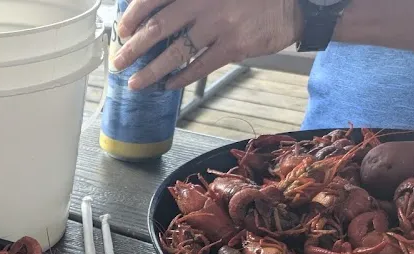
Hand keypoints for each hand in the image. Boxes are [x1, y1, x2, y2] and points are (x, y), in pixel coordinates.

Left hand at [113, 0, 302, 90]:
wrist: (295, 3)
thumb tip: (155, 14)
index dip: (134, 14)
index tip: (122, 29)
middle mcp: (206, 1)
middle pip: (159, 27)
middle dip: (134, 48)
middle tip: (119, 62)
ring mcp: (220, 24)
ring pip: (176, 52)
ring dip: (151, 70)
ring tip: (135, 83)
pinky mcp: (235, 46)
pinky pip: (200, 66)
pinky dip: (181, 78)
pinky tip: (168, 85)